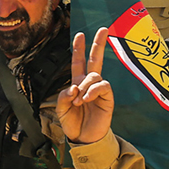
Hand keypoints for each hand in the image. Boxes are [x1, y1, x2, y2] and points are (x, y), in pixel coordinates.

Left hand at [56, 27, 113, 143]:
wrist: (83, 138)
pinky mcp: (107, 98)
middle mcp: (89, 83)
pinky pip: (102, 86)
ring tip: (79, 100)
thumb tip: (73, 88)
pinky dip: (93, 90)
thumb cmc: (73, 122)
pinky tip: (87, 99)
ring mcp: (99, 90)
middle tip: (103, 29)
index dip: (79, 49)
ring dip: (84, 86)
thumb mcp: (60, 109)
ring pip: (94, 75)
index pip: (78, 62)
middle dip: (98, 44)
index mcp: (77, 83)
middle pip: (95, 60)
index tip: (80, 34)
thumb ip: (63, 96)